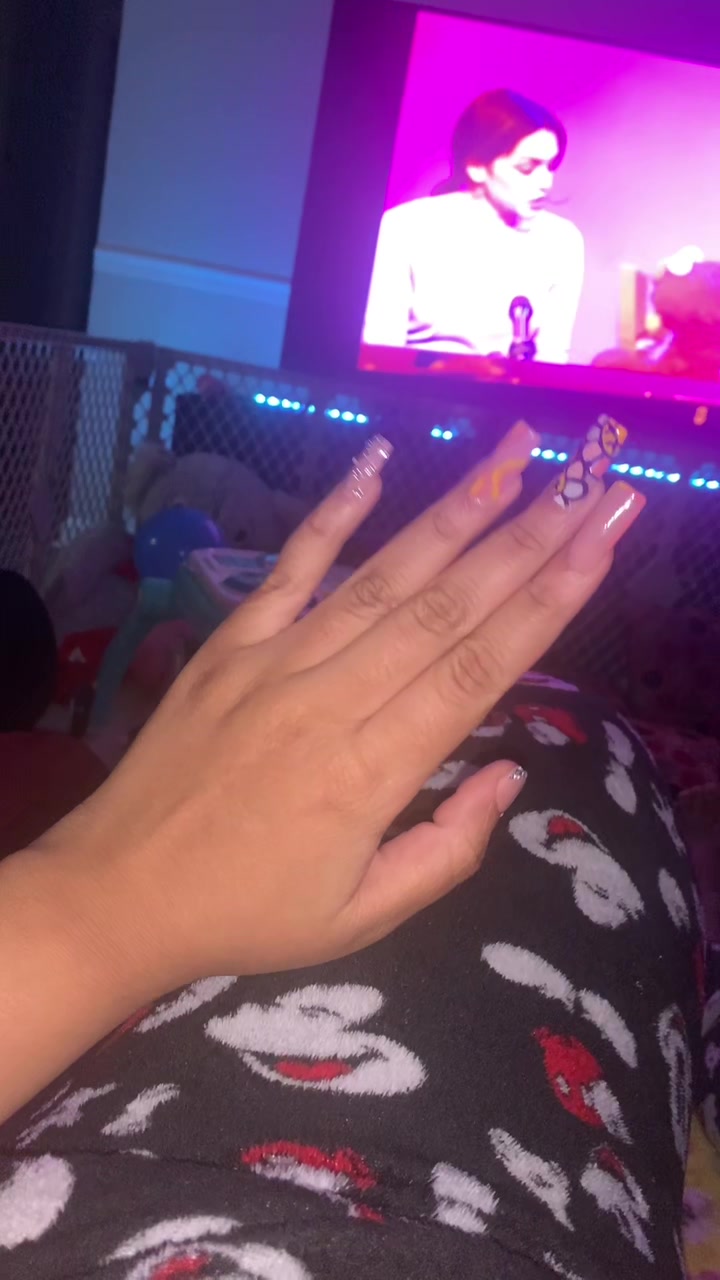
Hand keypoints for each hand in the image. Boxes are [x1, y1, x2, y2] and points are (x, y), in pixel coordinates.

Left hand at [25, 419, 641, 993]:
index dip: (546, 603)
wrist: (119, 893)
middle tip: (593, 484)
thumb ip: (447, 850)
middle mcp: (331, 701)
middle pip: (447, 609)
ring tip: (517, 455)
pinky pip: (288, 568)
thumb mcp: (361, 919)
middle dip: (530, 539)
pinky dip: (332, 514)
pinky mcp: (229, 644)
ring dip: (455, 511)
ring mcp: (275, 662)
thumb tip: (513, 775)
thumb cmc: (250, 913)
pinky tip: (376, 461)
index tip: (600, 543)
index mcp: (372, 773)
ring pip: (382, 577)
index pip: (478, 671)